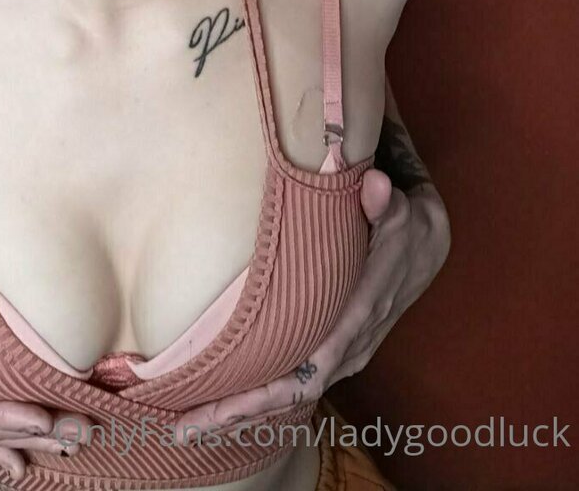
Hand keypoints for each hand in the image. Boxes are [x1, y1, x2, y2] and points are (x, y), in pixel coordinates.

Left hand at [172, 168, 451, 442]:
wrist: (431, 246)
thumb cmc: (408, 227)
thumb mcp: (404, 212)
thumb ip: (384, 203)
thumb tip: (377, 187)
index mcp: (361, 313)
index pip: (313, 364)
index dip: (270, 389)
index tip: (227, 404)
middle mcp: (351, 343)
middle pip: (293, 392)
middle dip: (241, 412)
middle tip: (184, 428)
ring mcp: (346, 351)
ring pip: (293, 394)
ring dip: (246, 411)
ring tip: (191, 425)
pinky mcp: (339, 348)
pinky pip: (298, 383)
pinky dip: (264, 400)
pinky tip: (230, 407)